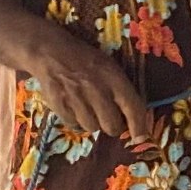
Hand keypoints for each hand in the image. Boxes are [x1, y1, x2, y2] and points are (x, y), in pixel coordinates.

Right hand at [23, 31, 155, 139]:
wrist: (50, 52)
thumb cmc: (84, 59)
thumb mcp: (108, 67)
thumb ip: (120, 90)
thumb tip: (130, 117)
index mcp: (114, 78)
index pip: (133, 108)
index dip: (139, 126)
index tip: (140, 137)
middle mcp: (98, 91)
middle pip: (112, 126)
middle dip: (113, 127)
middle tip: (109, 119)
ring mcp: (78, 100)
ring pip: (93, 128)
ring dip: (93, 123)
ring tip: (88, 108)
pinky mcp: (60, 107)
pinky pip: (74, 126)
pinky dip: (76, 121)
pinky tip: (74, 108)